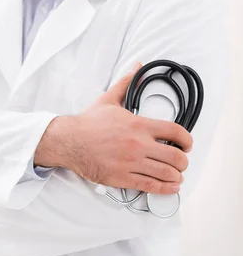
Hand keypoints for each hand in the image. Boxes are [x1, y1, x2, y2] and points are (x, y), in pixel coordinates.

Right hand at [35, 63, 191, 194]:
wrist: (68, 141)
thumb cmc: (87, 123)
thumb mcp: (108, 100)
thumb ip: (126, 84)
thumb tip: (137, 67)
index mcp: (138, 125)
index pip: (175, 132)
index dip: (187, 140)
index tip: (187, 144)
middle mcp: (138, 144)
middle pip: (175, 156)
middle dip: (183, 161)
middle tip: (181, 162)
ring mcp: (130, 162)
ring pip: (166, 173)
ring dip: (176, 176)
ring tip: (176, 176)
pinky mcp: (122, 178)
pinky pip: (150, 185)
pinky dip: (165, 188)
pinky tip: (170, 187)